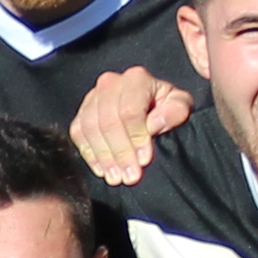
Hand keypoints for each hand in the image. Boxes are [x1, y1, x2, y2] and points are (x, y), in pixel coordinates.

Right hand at [72, 62, 194, 181]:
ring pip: (90, 128)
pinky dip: (89, 154)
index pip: (129, 111)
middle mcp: (110, 83)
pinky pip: (78, 133)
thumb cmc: (166, 107)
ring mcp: (92, 97)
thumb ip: (175, 110)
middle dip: (120, 153)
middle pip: (108, 121)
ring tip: (116, 178)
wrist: (150, 105)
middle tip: (130, 176)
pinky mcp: (81, 112)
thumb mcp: (180, 105)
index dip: (136, 138)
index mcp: (136, 79)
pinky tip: (102, 170)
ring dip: (103, 157)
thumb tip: (154, 123)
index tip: (144, 161)